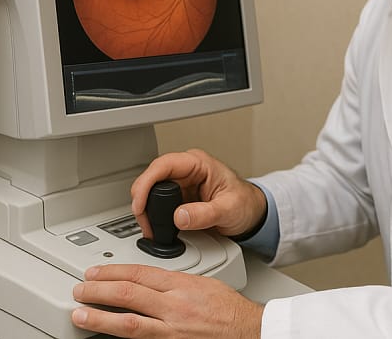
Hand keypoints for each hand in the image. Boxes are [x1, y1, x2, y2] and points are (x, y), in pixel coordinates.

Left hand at [71, 264, 262, 337]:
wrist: (251, 332)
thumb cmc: (230, 310)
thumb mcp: (201, 282)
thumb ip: (172, 281)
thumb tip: (146, 281)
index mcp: (181, 286)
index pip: (138, 273)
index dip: (111, 272)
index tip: (93, 273)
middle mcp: (174, 308)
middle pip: (128, 295)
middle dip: (98, 291)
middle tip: (78, 290)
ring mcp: (173, 332)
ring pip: (129, 324)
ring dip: (100, 318)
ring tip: (80, 315)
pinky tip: (108, 338)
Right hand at [131, 149, 266, 239]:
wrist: (252, 213)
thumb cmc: (245, 204)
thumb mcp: (229, 210)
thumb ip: (205, 214)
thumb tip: (180, 217)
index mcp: (197, 163)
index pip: (163, 165)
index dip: (146, 183)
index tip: (140, 204)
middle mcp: (185, 170)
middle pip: (151, 178)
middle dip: (142, 200)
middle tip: (145, 223)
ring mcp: (180, 183)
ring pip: (151, 191)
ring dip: (146, 209)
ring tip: (151, 228)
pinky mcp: (177, 197)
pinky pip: (157, 203)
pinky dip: (153, 215)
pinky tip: (156, 227)